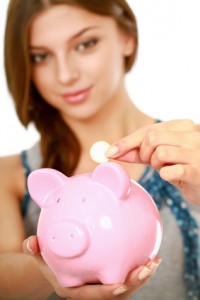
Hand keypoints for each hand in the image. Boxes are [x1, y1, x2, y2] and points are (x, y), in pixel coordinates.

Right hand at [23, 236, 160, 299]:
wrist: (55, 264)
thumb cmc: (47, 259)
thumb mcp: (38, 254)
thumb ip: (34, 249)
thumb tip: (30, 242)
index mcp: (75, 290)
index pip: (94, 295)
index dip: (108, 292)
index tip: (121, 284)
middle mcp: (91, 291)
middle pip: (117, 293)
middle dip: (134, 283)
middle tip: (148, 267)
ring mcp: (102, 285)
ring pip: (125, 285)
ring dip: (142, 275)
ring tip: (155, 260)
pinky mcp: (108, 277)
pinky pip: (125, 273)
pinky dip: (138, 266)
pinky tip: (149, 252)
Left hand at [106, 119, 199, 204]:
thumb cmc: (182, 166)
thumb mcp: (159, 156)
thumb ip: (138, 152)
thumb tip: (112, 152)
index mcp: (182, 126)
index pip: (147, 131)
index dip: (126, 142)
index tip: (110, 152)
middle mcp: (192, 135)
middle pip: (152, 139)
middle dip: (144, 154)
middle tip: (152, 162)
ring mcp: (196, 152)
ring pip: (160, 153)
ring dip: (156, 165)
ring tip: (166, 168)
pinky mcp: (197, 171)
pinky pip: (169, 172)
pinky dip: (165, 175)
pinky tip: (174, 175)